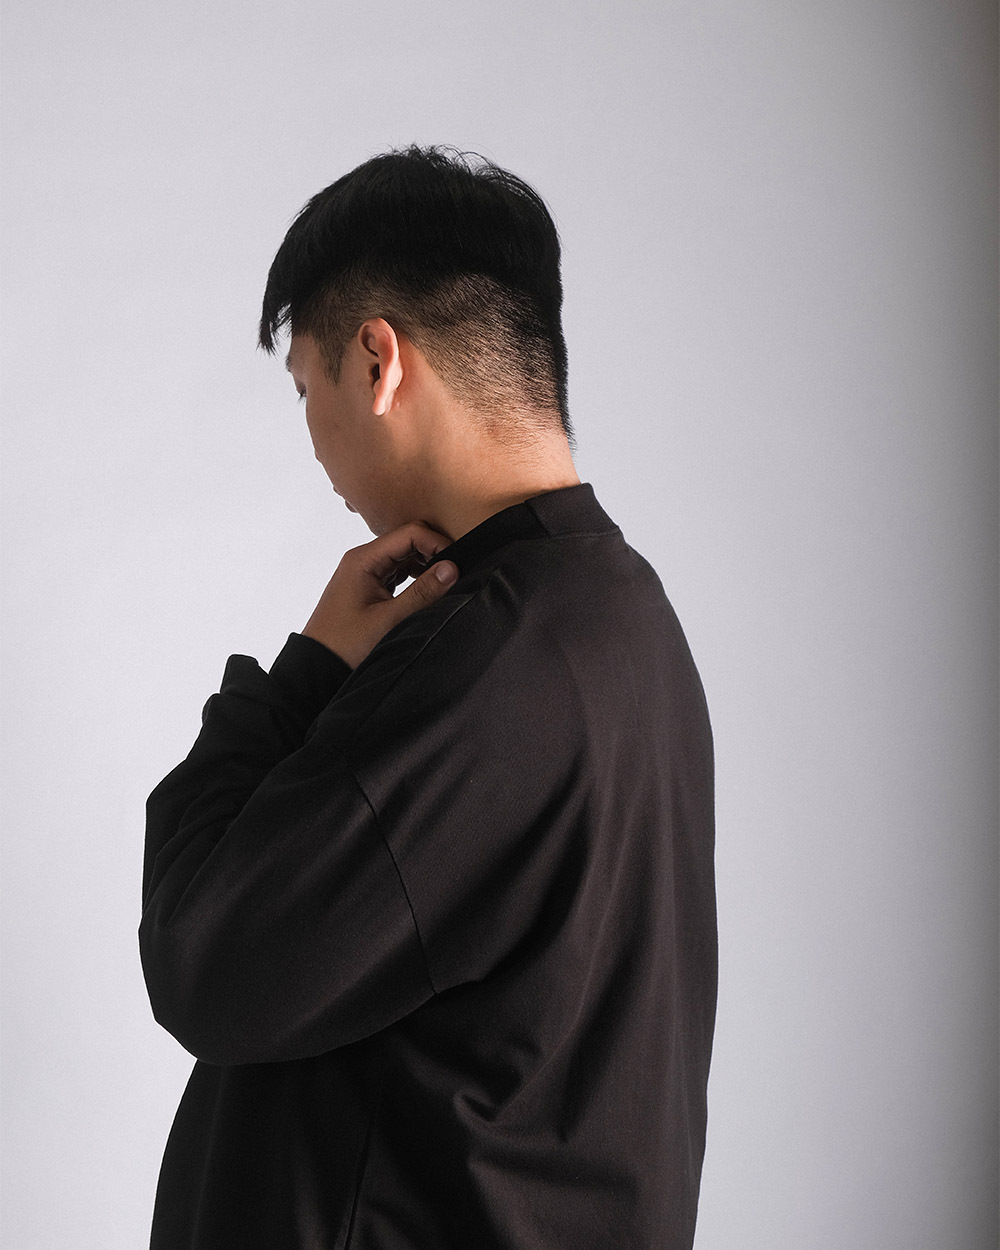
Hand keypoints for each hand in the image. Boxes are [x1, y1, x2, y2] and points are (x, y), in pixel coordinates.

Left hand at [302, 522, 458, 668]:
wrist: (317, 667)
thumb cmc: (346, 644)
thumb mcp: (389, 619)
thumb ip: (423, 592)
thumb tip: (452, 568)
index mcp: (363, 559)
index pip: (409, 533)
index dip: (436, 543)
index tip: (456, 563)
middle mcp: (363, 559)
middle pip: (407, 541)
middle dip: (433, 552)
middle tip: (455, 573)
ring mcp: (366, 572)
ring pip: (404, 556)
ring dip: (426, 566)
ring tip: (444, 583)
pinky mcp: (369, 586)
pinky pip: (398, 572)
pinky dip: (415, 577)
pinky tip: (428, 591)